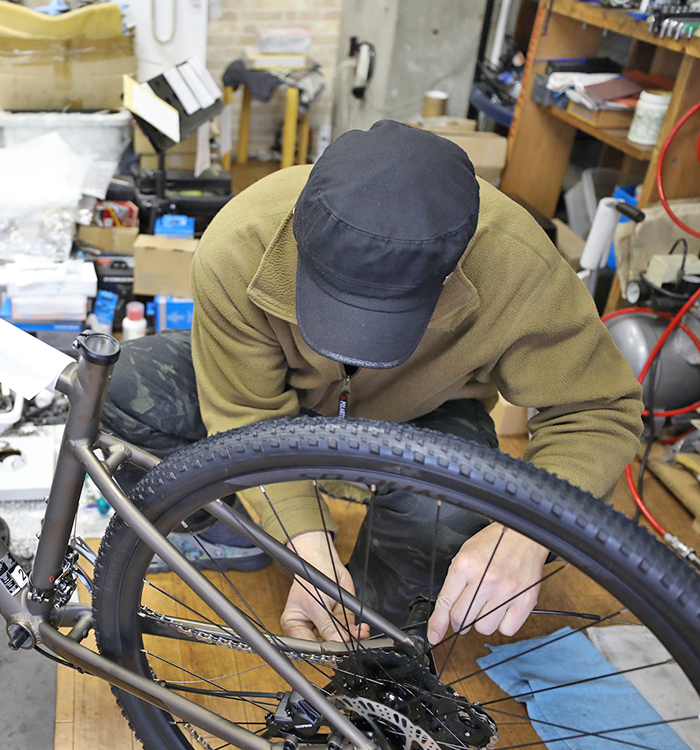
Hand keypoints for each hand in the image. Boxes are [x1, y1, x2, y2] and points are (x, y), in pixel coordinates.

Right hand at [280, 531, 370, 641]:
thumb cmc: (311, 578)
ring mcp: (326, 624)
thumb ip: (326, 625)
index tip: (334, 650)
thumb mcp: (315, 604)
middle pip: (324, 645)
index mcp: (295, 625)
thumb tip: (336, 642)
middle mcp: (310, 627)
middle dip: (339, 645)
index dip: (321, 650)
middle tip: (349, 644)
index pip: (307, 645)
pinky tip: (362, 630)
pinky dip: (357, 631)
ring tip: (360, 634)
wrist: (323, 562)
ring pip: (339, 639)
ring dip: (352, 639)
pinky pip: (349, 630)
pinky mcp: (339, 619)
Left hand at [427, 523, 548, 643]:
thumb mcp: (465, 554)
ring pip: (483, 628)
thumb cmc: (494, 543)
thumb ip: (454, 582)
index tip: (434, 635)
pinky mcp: (524, 601)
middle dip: (459, 622)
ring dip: (481, 622)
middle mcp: (485, 579)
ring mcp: (506, 591)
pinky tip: (502, 609)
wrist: (524, 536)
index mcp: (465, 565)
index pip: (446, 602)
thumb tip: (445, 611)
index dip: (438, 623)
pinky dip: (502, 624)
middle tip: (464, 615)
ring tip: (487, 605)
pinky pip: (506, 630)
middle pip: (462, 619)